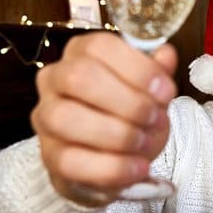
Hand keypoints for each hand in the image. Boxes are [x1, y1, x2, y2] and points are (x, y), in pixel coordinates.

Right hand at [31, 32, 177, 205]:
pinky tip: (138, 167)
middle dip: (127, 101)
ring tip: (145, 142)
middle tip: (155, 117)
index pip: (99, 45)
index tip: (165, 91)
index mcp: (80, 52)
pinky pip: (71, 161)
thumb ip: (157, 71)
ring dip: (117, 133)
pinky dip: (112, 167)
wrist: (113, 158)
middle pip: (79, 77)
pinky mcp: (49, 155)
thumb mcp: (149, 90)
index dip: (136, 67)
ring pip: (66, 118)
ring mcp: (46, 117)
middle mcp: (55, 79)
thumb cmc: (129, 114)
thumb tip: (166, 54)